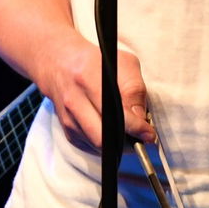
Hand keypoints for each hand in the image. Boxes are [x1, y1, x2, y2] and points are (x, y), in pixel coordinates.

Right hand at [38, 40, 154, 150]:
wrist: (59, 63)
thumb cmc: (95, 61)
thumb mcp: (123, 63)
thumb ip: (134, 90)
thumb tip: (141, 118)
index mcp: (88, 79)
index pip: (114, 112)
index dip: (135, 127)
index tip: (149, 133)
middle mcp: (74, 100)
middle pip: (102, 137)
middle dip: (126, 143)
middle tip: (141, 139)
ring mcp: (68, 117)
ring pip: (97, 145)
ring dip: (117, 146)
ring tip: (130, 135)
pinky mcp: (66, 129)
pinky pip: (89, 146)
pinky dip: (105, 145)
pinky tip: (114, 133)